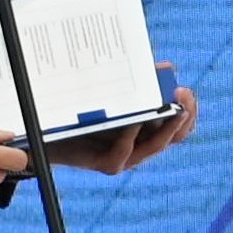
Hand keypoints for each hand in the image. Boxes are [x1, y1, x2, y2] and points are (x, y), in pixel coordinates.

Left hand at [61, 81, 200, 175]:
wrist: (43, 132)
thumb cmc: (77, 111)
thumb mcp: (109, 93)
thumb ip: (136, 82)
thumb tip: (166, 67)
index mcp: (145, 130)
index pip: (179, 126)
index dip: (188, 111)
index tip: (186, 91)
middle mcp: (140, 145)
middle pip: (174, 137)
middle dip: (184, 115)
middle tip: (183, 94)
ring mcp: (125, 157)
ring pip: (155, 146)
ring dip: (166, 128)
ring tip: (170, 109)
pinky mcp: (106, 164)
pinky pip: (124, 153)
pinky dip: (130, 137)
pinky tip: (132, 122)